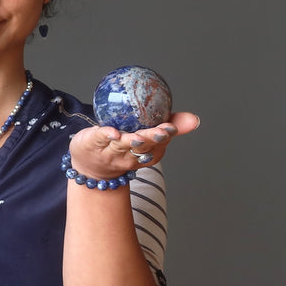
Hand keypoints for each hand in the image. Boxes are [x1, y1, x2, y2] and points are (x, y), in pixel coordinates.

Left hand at [69, 112, 199, 177]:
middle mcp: (128, 155)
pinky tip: (112, 132)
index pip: (157, 146)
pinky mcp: (93, 144)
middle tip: (161, 132)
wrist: (90, 166)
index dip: (165, 137)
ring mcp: (110, 152)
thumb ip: (170, 126)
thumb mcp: (148, 137)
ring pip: (122, 145)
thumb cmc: (123, 146)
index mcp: (144, 154)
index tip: (172, 128)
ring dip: (131, 141)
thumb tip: (194, 119)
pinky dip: (107, 135)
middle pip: (141, 147)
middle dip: (151, 140)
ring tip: (138, 136)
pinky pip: (101, 139)